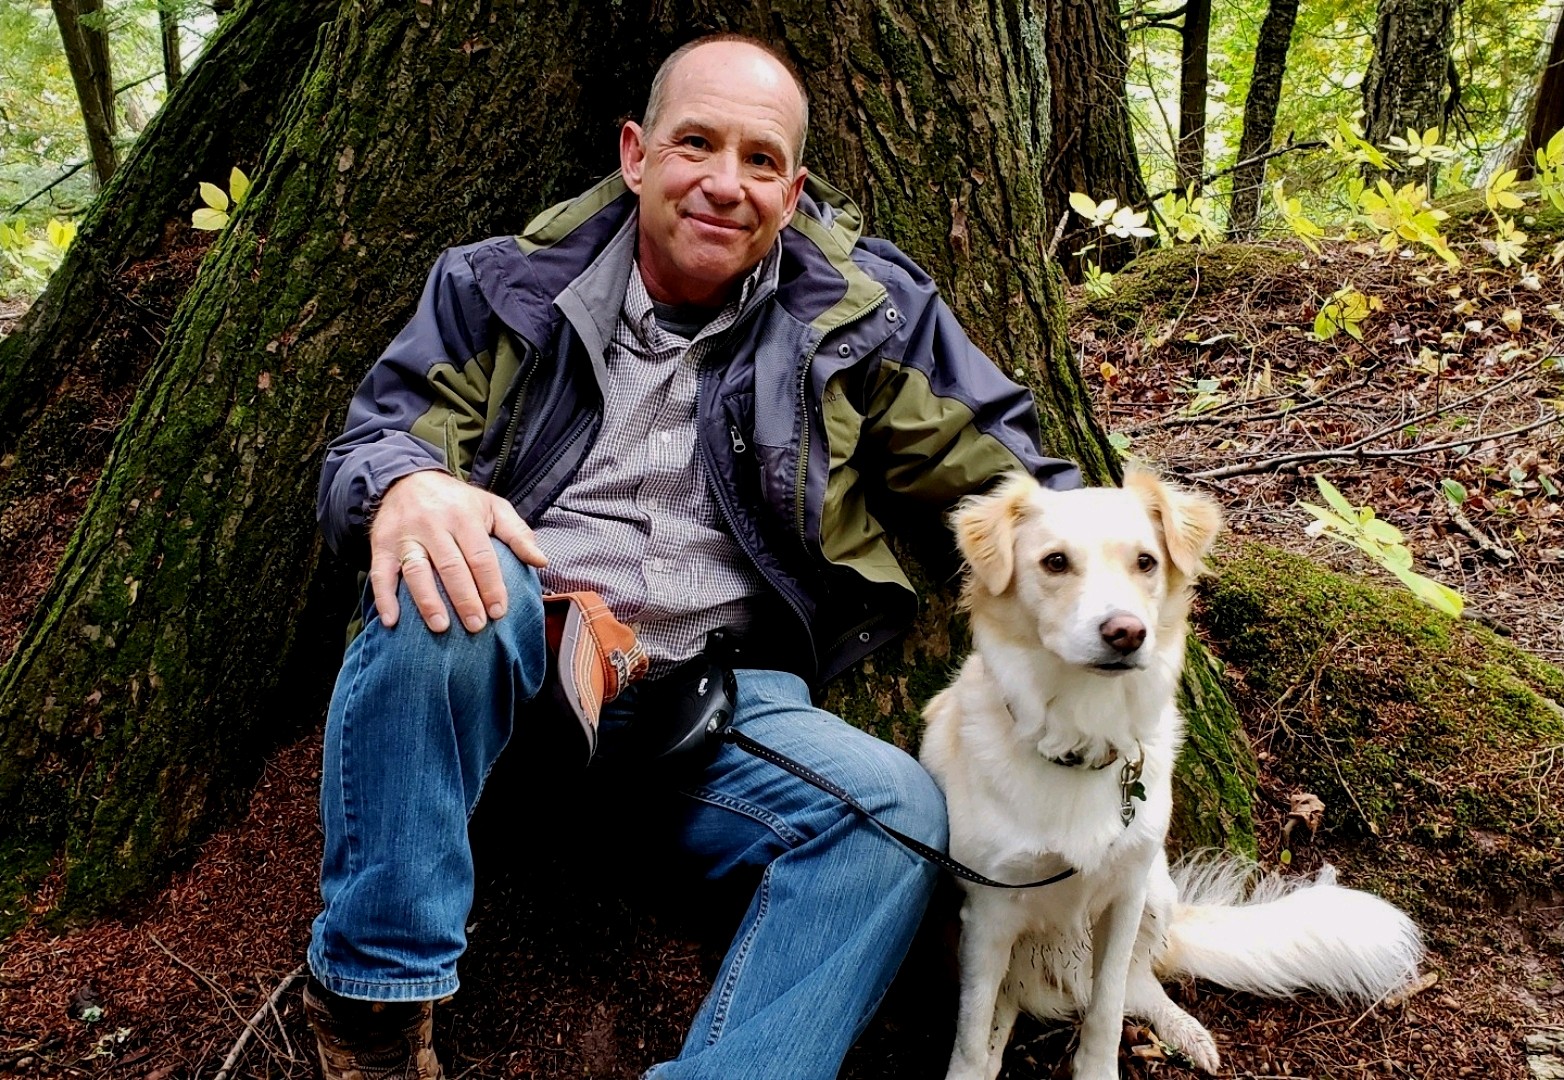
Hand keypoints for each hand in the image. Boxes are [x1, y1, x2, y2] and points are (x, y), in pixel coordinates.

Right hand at [368, 469, 546, 631]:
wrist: (407, 479)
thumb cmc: (457, 501)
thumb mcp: (492, 507)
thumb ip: (518, 534)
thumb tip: (542, 561)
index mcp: (463, 517)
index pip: (481, 556)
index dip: (491, 586)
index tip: (499, 612)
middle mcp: (433, 525)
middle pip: (450, 566)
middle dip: (464, 599)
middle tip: (476, 626)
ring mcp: (405, 536)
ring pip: (416, 571)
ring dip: (428, 601)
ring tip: (441, 627)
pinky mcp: (381, 545)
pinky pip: (381, 574)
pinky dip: (384, 598)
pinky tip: (392, 621)